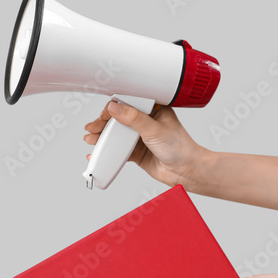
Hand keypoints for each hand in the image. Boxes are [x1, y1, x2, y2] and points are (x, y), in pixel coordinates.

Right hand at [84, 101, 211, 191]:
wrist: (187, 173)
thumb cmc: (181, 149)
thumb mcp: (155, 130)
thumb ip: (133, 119)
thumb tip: (114, 108)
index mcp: (153, 110)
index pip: (128, 104)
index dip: (113, 108)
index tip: (103, 115)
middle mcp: (145, 122)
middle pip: (118, 120)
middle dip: (103, 124)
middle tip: (92, 128)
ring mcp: (140, 138)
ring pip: (116, 135)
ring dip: (102, 137)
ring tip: (90, 140)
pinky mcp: (136, 152)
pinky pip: (118, 150)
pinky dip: (107, 152)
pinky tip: (98, 153)